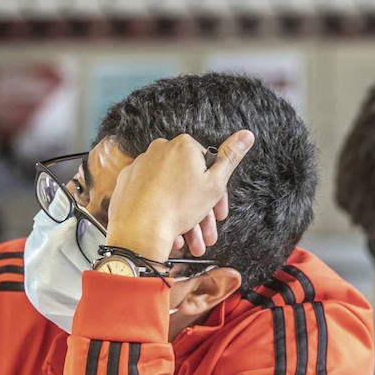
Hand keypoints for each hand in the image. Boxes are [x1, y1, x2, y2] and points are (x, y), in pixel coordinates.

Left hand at [105, 130, 253, 261]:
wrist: (140, 229)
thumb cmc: (179, 207)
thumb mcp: (215, 183)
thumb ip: (231, 157)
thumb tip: (246, 134)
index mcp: (183, 145)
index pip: (207, 164)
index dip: (216, 192)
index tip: (218, 213)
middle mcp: (159, 148)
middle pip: (188, 179)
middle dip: (200, 209)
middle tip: (206, 232)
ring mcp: (141, 164)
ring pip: (170, 190)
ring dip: (184, 215)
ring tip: (190, 240)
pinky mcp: (127, 180)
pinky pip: (151, 194)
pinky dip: (162, 210)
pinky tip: (170, 231)